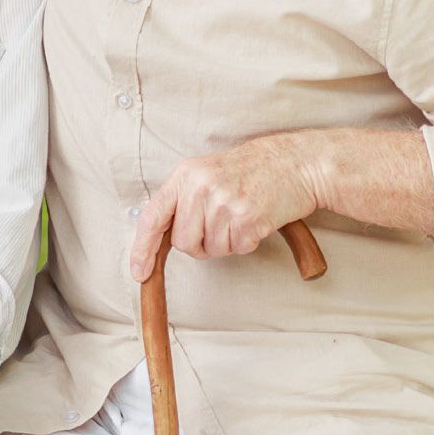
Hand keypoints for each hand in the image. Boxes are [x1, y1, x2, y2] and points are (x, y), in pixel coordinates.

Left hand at [130, 133, 321, 281]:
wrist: (294, 163)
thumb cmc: (249, 171)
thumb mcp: (206, 173)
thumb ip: (183, 199)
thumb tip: (160, 237)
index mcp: (185, 175)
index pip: (153, 217)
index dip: (142, 248)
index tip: (139, 272)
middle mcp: (200, 188)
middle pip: (183, 242)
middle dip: (200, 244)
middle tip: (221, 224)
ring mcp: (224, 203)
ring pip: (211, 249)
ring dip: (226, 243)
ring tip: (240, 216)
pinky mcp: (248, 218)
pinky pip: (237, 249)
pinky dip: (246, 242)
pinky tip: (255, 220)